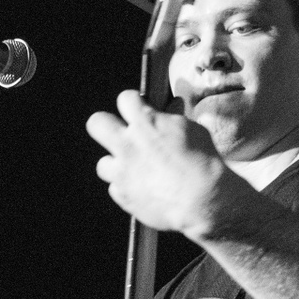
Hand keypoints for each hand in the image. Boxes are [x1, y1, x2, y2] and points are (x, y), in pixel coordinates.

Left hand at [85, 90, 230, 236]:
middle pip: (96, 123)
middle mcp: (128, 145)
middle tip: (119, 134)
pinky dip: (127, 188)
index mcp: (146, 123)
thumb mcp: (193, 130)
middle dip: (105, 126)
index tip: (138, 109)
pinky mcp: (123, 195)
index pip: (125, 98)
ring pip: (102, 164)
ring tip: (134, 170)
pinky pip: (115, 188)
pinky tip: (144, 189)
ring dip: (116, 165)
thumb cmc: (202, 163)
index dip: (132, 103)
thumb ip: (174, 118)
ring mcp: (122, 172)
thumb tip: (171, 107)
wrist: (202, 200)